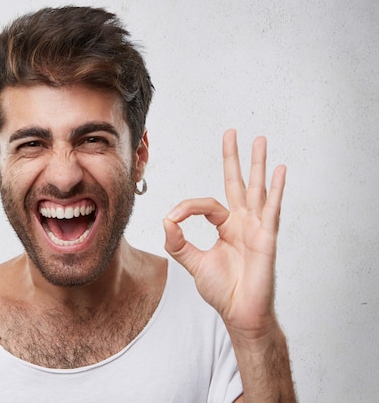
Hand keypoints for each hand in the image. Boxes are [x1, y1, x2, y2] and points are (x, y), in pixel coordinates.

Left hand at [163, 129, 286, 339]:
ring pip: (256, 188)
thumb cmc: (222, 289)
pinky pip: (271, 209)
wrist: (239, 312)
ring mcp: (256, 227)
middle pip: (237, 182)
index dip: (186, 208)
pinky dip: (276, 189)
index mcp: (226, 226)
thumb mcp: (192, 262)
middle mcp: (242, 222)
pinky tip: (278, 170)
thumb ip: (177, 242)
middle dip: (234, 158)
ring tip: (259, 139)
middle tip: (231, 133)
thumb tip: (166, 220)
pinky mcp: (267, 238)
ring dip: (258, 164)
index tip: (172, 220)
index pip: (205, 204)